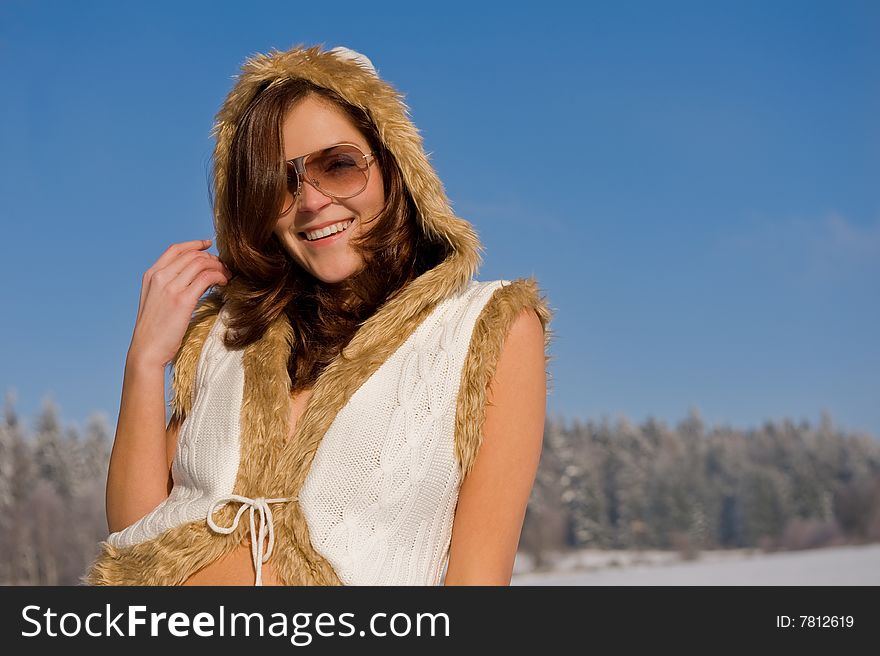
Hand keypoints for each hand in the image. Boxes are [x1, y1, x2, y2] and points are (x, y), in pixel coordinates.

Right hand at [128, 239, 231, 368]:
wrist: (146, 350)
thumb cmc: (154, 330)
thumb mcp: (155, 301)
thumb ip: (168, 286)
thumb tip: (192, 278)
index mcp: (151, 275)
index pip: (175, 249)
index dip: (194, 244)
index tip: (208, 245)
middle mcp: (159, 277)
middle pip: (192, 255)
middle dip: (212, 258)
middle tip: (224, 267)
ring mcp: (170, 287)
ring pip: (201, 263)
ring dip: (218, 267)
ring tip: (227, 276)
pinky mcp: (182, 300)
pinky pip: (206, 278)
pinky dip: (219, 276)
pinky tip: (224, 283)